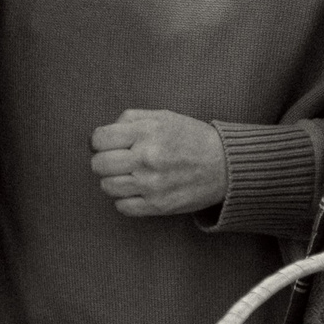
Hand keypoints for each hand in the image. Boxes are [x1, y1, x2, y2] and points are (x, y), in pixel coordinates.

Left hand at [90, 109, 226, 216]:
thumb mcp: (161, 116)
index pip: (98, 139)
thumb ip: (128, 120)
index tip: (107, 144)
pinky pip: (122, 207)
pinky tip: (137, 190)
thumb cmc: (190, 137)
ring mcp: (151, 184)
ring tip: (129, 175)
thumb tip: (99, 137)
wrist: (225, 165)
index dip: (99, 141)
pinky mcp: (158, 206)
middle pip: (98, 164)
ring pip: (107, 186)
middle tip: (117, 161)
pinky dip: (125, 200)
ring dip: (114, 180)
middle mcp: (146, 158)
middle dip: (104, 161)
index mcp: (145, 132)